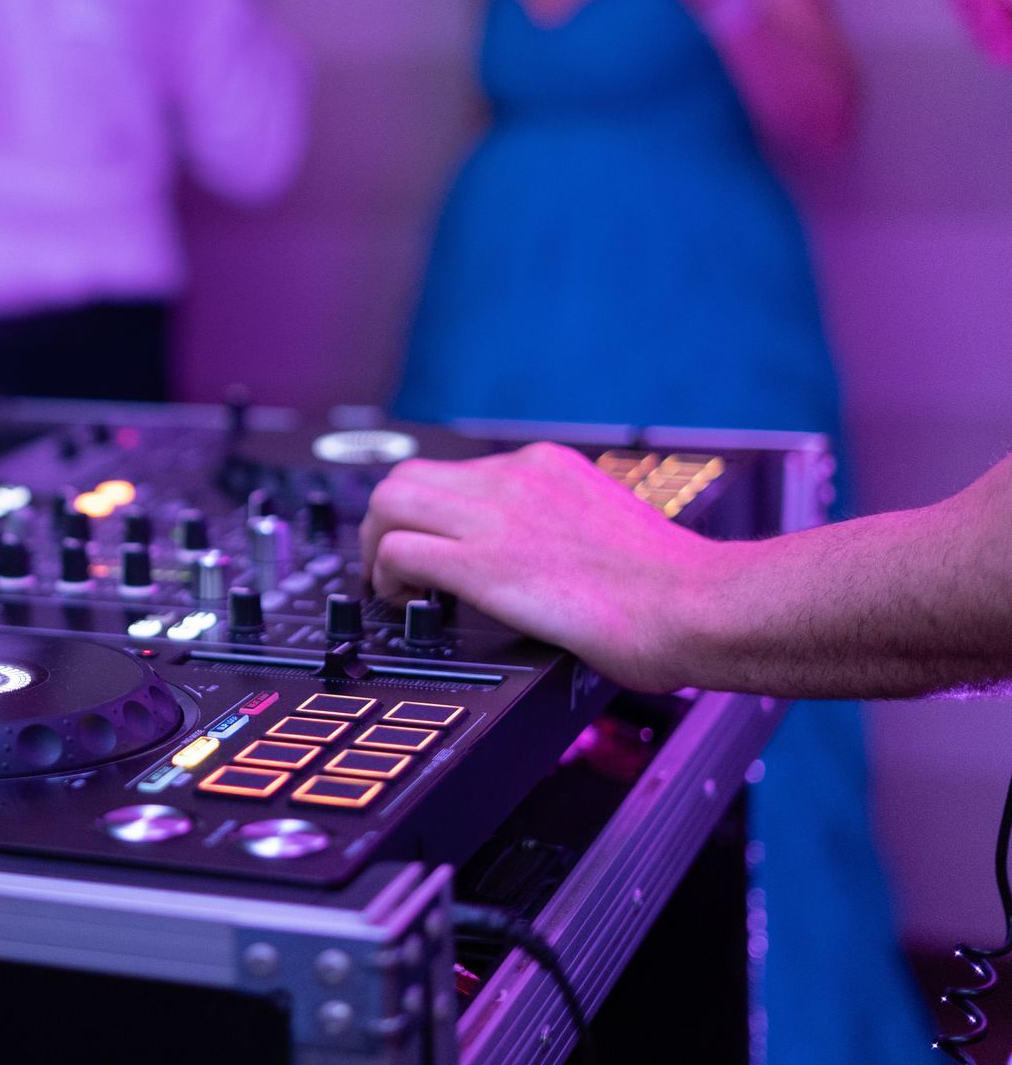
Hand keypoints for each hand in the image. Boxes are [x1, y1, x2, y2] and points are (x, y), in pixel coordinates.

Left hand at [359, 442, 736, 692]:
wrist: (698, 606)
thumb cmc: (670, 586)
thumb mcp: (605, 522)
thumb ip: (560, 523)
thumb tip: (536, 554)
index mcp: (546, 467)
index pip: (456, 471)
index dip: (428, 511)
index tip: (428, 542)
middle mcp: (515, 479)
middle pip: (406, 476)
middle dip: (384, 521)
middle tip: (388, 564)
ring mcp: (496, 518)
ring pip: (389, 502)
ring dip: (375, 544)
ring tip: (389, 584)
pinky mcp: (485, 564)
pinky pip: (400, 551)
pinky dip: (386, 576)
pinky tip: (406, 601)